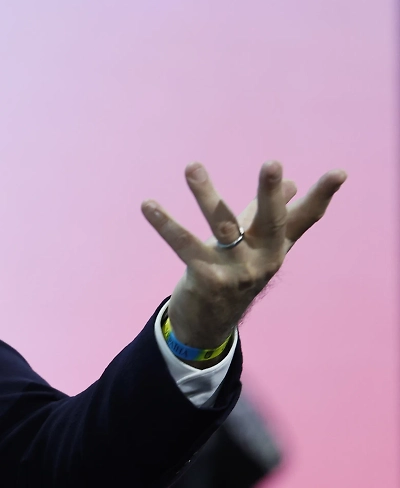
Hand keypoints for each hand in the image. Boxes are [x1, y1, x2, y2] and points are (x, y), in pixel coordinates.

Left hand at [142, 161, 344, 357]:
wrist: (209, 323)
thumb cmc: (233, 272)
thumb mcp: (256, 244)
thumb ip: (269, 213)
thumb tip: (293, 183)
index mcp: (276, 246)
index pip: (304, 218)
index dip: (322, 196)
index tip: (340, 172)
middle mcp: (263, 259)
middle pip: (270, 221)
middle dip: (270, 193)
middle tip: (273, 164)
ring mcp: (236, 271)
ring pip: (222, 226)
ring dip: (206, 195)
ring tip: (192, 168)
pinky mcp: (207, 279)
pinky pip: (184, 245)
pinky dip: (165, 224)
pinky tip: (148, 205)